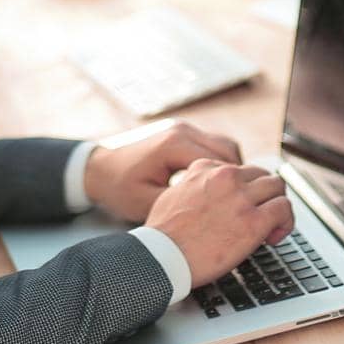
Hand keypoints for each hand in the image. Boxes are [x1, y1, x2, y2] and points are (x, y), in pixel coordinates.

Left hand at [84, 120, 241, 222]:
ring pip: (223, 145)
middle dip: (239, 176)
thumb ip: (182, 204)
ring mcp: (182, 130)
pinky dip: (220, 163)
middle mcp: (182, 131)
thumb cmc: (119, 188)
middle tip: (243, 201)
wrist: (99, 170)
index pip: (221, 161)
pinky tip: (219, 186)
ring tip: (233, 195)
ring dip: (232, 168)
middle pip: (228, 149)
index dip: (236, 184)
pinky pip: (212, 146)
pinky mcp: (181, 134)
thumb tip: (214, 213)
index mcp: (174, 145)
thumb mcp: (149, 203)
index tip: (243, 204)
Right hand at [144, 160, 293, 286]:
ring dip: (278, 205)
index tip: (244, 205)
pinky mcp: (253, 221)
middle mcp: (226, 177)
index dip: (246, 189)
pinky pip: (284, 209)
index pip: (240, 169)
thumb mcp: (174, 192)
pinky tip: (274, 236)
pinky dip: (286, 221)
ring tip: (271, 226)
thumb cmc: (163, 234)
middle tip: (262, 214)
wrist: (162, 256)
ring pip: (278, 187)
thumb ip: (193, 183)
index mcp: (206, 168)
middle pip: (263, 175)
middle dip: (266, 195)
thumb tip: (206, 192)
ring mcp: (241, 198)